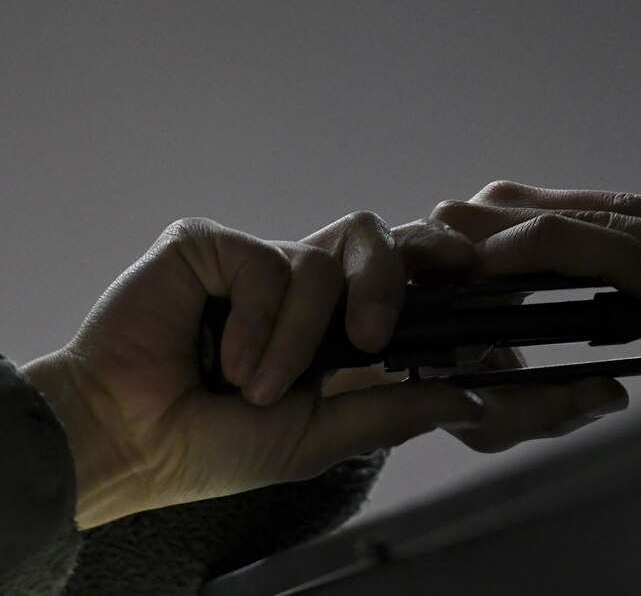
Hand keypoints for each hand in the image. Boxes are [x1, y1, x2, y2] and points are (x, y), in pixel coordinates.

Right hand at [22, 215, 483, 527]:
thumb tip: (472, 402)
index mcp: (333, 320)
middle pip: (375, 236)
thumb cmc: (216, 443)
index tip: (468, 276)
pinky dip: (256, 321)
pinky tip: (223, 359)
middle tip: (372, 336)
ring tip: (257, 386)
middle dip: (387, 279)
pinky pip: (264, 262)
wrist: (128, 442)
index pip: (399, 271)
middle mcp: (301, 282)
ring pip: (320, 259)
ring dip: (298, 337)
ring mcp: (257, 260)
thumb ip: (395, 411)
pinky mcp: (210, 245)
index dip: (436, 263)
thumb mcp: (321, 436)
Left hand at [327, 181, 640, 452]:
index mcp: (467, 256)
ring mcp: (511, 204)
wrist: (389, 340)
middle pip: (600, 211)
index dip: (622, 259)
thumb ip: (541, 411)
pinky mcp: (533, 206)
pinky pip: (608, 206)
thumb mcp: (476, 411)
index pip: (556, 239)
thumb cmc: (424, 377)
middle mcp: (489, 214)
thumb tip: (612, 392)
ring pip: (615, 201)